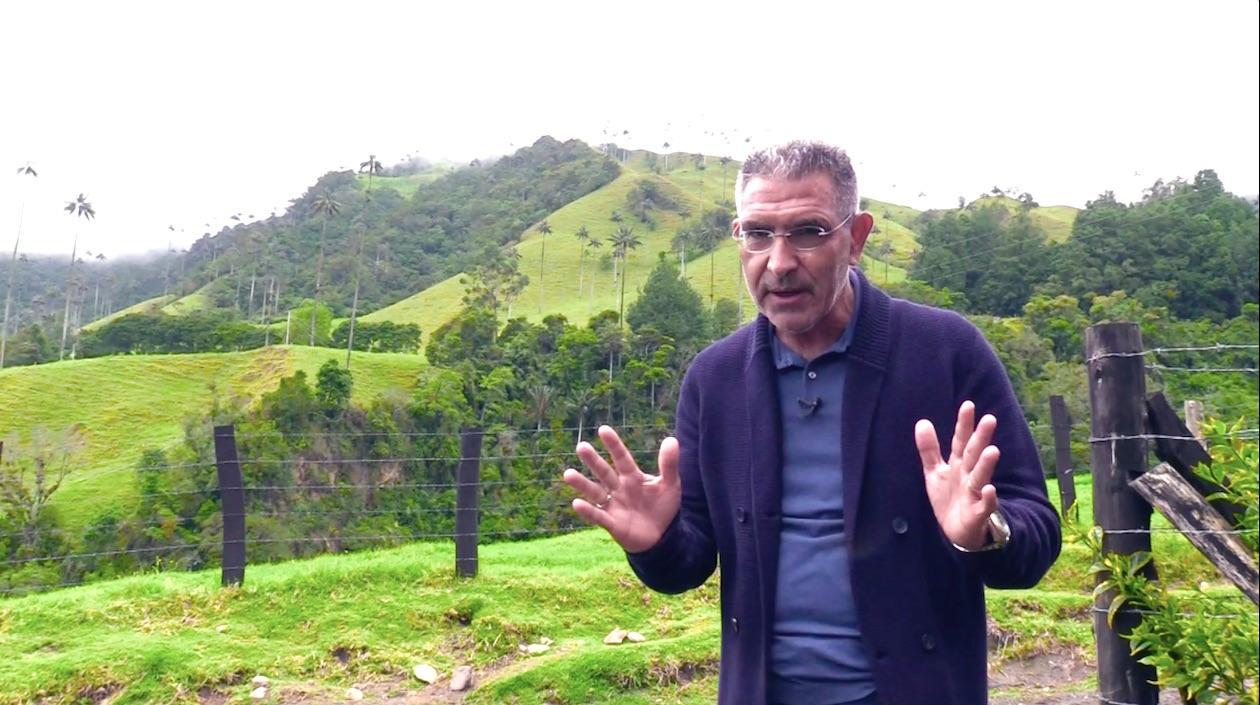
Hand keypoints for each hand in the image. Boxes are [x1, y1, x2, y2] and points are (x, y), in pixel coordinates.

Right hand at [562, 425, 680, 552]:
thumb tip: (672, 439)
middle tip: (581, 446)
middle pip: (604, 472)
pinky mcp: (612, 523)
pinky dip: (588, 510)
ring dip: (582, 484)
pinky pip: (597, 515)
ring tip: (568, 474)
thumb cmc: (664, 507)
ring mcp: (613, 505)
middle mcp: (619, 488)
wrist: (663, 537)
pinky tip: (576, 503)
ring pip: (595, 492)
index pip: (621, 458)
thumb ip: (669, 464)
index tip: (603, 429)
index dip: (613, 445)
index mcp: (632, 477)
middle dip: (593, 461)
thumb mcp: (670, 485)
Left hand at [915, 401, 1000, 550]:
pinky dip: (988, 498)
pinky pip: (985, 506)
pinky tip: (990, 489)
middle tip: (989, 419)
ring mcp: (975, 494)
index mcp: (959, 465)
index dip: (964, 424)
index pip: (961, 441)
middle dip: (981, 438)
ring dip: (986, 465)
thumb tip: (922, 422)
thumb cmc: (949, 499)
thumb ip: (929, 449)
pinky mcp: (978, 514)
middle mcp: (969, 476)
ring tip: (992, 450)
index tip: (968, 405)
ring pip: (981, 477)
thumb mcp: (935, 472)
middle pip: (974, 455)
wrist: (957, 532)